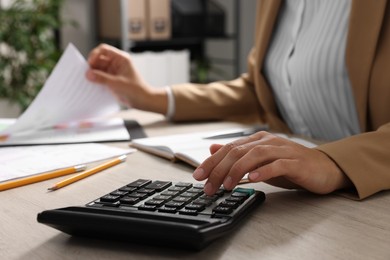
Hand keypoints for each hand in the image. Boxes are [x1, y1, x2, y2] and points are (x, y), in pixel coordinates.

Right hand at [86, 44, 166, 113]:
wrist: (142, 101)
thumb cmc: (135, 90)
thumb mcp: (117, 83)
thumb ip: (102, 78)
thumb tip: (88, 74)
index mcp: (121, 58)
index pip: (104, 50)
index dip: (95, 54)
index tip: (90, 63)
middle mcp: (116, 63)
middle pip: (98, 59)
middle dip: (92, 65)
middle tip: (86, 74)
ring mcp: (113, 71)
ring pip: (97, 68)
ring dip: (92, 73)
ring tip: (87, 80)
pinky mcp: (110, 79)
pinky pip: (99, 76)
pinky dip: (95, 79)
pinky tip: (91, 84)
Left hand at [193, 131, 352, 195]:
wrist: (324, 168)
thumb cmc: (290, 166)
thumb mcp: (260, 161)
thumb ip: (238, 155)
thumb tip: (213, 149)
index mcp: (258, 140)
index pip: (229, 148)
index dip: (212, 161)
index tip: (198, 176)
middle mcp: (269, 142)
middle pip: (239, 151)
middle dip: (220, 169)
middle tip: (209, 185)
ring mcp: (283, 150)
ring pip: (255, 155)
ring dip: (238, 170)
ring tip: (227, 185)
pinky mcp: (296, 162)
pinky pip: (277, 165)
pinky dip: (264, 171)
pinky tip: (253, 179)